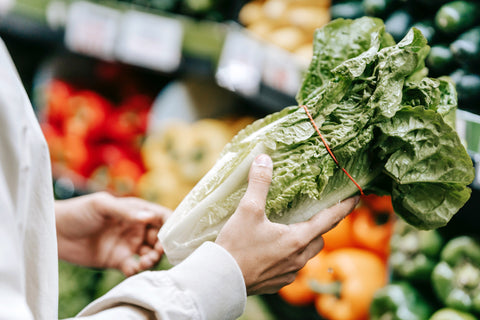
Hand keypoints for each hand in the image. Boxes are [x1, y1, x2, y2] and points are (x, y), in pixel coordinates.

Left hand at [55, 192, 170, 275]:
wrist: (54, 232)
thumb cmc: (78, 212)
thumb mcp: (102, 205)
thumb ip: (126, 212)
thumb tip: (149, 217)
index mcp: (135, 210)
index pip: (160, 216)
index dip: (171, 224)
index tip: (174, 233)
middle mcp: (135, 227)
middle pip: (160, 237)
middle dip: (163, 244)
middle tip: (159, 251)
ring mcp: (127, 244)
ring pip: (150, 253)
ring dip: (153, 258)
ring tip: (145, 261)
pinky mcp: (118, 260)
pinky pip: (135, 267)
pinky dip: (139, 270)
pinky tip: (133, 268)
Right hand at [216, 154, 358, 294]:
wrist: (221, 280)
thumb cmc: (237, 246)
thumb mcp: (248, 210)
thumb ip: (259, 183)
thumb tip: (264, 159)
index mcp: (297, 239)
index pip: (329, 220)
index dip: (344, 208)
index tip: (356, 198)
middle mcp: (298, 258)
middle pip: (319, 239)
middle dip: (320, 227)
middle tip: (314, 214)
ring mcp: (289, 273)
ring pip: (305, 255)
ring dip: (304, 242)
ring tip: (291, 232)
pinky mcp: (277, 283)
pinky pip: (291, 268)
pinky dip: (288, 256)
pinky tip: (273, 251)